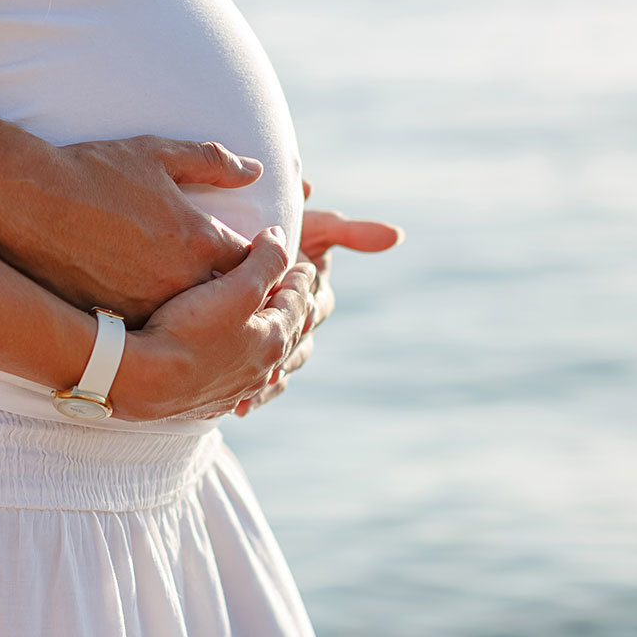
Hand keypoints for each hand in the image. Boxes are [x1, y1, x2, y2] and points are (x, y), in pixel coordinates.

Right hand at [0, 136, 266, 324]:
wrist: (25, 202)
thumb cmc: (91, 171)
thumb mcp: (157, 153)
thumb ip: (212, 161)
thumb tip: (255, 171)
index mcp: (198, 239)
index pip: (249, 264)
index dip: (250, 263)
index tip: (241, 260)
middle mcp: (179, 280)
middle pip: (223, 302)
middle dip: (226, 296)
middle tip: (221, 292)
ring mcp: (145, 307)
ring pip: (186, 324)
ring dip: (190, 316)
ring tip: (184, 307)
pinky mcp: (112, 323)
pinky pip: (148, 334)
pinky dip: (153, 326)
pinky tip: (150, 321)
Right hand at [108, 226, 316, 421]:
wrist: (144, 380)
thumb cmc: (189, 329)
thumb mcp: (236, 286)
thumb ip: (265, 260)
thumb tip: (280, 237)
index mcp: (274, 339)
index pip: (297, 301)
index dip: (300, 279)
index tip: (305, 266)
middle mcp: (261, 369)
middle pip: (284, 332)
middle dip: (291, 310)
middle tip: (291, 292)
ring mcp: (235, 389)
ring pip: (261, 359)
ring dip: (267, 339)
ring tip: (265, 326)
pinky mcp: (208, 401)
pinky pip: (235, 380)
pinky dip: (241, 364)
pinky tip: (231, 363)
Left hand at [233, 181, 403, 416]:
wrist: (247, 243)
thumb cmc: (285, 228)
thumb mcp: (317, 226)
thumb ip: (351, 232)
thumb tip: (397, 235)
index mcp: (318, 298)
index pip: (315, 310)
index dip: (302, 313)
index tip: (289, 318)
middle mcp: (303, 325)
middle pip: (298, 346)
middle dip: (283, 356)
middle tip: (266, 366)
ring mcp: (280, 344)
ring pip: (281, 369)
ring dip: (269, 383)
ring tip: (251, 393)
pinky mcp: (258, 358)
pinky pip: (261, 385)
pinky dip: (254, 397)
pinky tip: (239, 409)